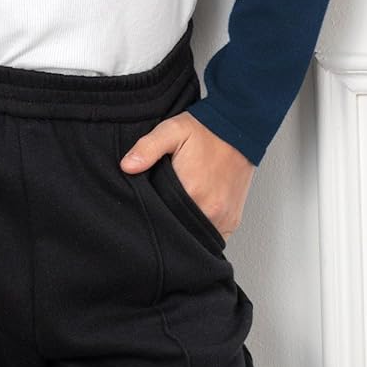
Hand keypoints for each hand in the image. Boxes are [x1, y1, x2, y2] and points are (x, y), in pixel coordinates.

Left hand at [119, 112, 254, 239]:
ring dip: (184, 229)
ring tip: (175, 210)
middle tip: (160, 207)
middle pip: (178, 231)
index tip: (147, 206)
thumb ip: (147, 148)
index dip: (151, 214)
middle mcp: (210, 210)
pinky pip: (212, 238)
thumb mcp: (171, 130)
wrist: (239, 128)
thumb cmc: (205, 131)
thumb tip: (127, 166)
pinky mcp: (232, 221)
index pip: (161, 218)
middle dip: (167, 223)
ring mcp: (223, 219)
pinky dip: (200, 231)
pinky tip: (191, 216)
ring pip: (195, 237)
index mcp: (192, 192)